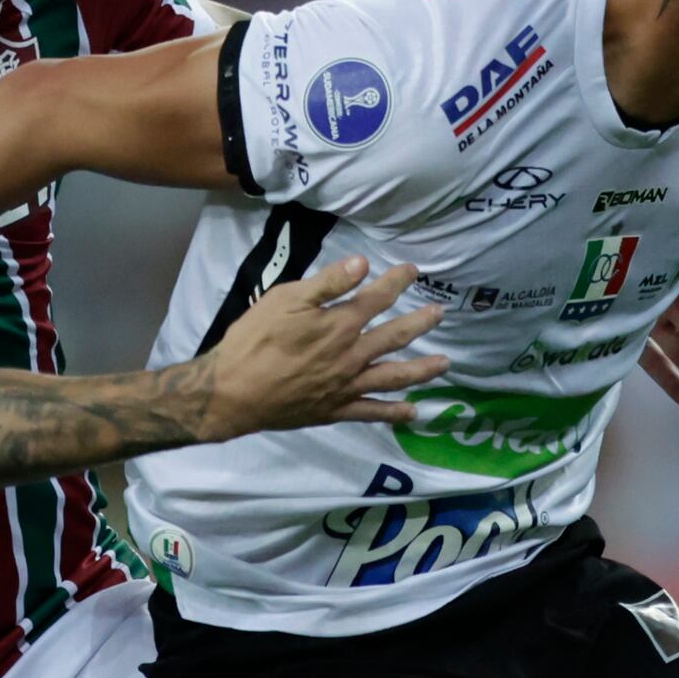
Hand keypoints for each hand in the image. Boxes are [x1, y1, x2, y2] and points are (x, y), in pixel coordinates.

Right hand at [204, 256, 444, 435]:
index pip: (377, 299)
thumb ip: (327, 284)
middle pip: (394, 337)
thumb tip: (363, 265)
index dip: (396, 282)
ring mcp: (347, 386)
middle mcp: (351, 356)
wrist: (233, 392)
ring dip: (422, 369)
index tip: (412, 271)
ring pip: (394, 376)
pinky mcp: (336, 410)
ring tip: (445, 363)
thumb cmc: (254, 340)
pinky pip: (372, 412)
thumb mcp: (285, 300)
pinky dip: (394, 413)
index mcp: (340, 325)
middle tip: (439, 313)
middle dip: (420, 323)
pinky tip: (413, 412)